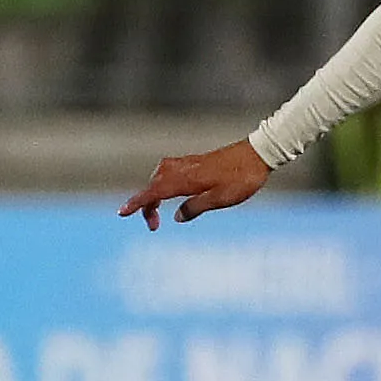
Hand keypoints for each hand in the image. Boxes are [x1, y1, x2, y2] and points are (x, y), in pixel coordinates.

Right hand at [120, 138, 271, 228]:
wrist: (258, 154)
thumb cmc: (242, 178)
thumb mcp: (220, 199)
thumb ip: (196, 208)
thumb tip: (177, 217)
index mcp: (186, 179)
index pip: (154, 192)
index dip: (137, 203)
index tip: (122, 213)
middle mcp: (183, 169)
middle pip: (154, 186)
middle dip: (146, 205)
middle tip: (153, 226)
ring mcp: (189, 163)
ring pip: (160, 177)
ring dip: (154, 194)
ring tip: (158, 212)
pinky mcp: (196, 162)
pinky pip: (170, 172)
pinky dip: (163, 183)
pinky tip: (171, 192)